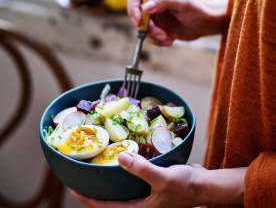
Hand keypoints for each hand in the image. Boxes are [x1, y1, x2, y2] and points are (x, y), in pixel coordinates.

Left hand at [71, 152, 206, 207]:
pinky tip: (123, 158)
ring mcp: (146, 193)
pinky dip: (127, 169)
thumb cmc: (186, 187)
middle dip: (97, 189)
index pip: (108, 207)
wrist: (204, 185)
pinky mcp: (152, 183)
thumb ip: (141, 169)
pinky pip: (134, 177)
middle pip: (112, 198)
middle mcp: (141, 203)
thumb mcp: (163, 178)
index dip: (89, 199)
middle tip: (84, 175)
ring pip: (123, 187)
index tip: (74, 188)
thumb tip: (120, 156)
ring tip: (99, 165)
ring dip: (112, 178)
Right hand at [128, 0, 226, 45]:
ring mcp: (155, 17)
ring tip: (169, 39)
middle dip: (148, 28)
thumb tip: (145, 8)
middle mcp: (153, 4)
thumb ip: (164, 1)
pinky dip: (158, 42)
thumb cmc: (198, 9)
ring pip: (144, 29)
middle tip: (161, 34)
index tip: (139, 21)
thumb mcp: (183, 3)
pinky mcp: (158, 29)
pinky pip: (150, 38)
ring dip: (154, 37)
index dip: (133, 8)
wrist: (206, 24)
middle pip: (138, 16)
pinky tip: (171, 40)